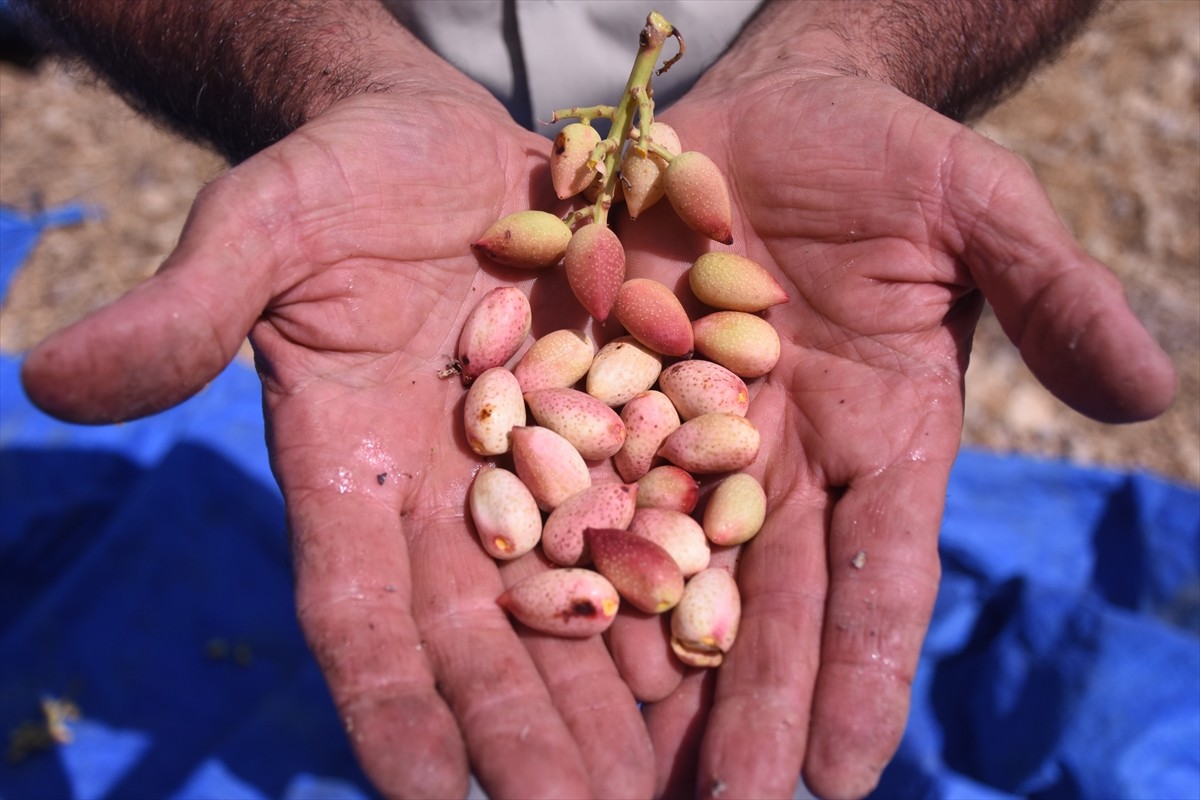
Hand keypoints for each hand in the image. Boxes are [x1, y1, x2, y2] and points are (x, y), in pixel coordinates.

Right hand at [21, 89, 658, 798]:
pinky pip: (657, 509)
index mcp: (349, 473)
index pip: (361, 618)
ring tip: (671, 779)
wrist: (435, 146)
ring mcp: (541, 462)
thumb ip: (186, 310)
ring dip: (618, 696)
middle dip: (532, 736)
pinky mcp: (618, 412)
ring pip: (580, 598)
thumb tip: (45, 378)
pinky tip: (727, 652)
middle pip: (487, 638)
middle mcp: (448, 495)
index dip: (391, 712)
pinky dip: (687, 582)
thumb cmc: (331, 182)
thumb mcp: (260, 231)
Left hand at [609, 72, 1175, 797]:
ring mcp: (688, 428)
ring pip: (670, 566)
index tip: (843, 774)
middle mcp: (782, 458)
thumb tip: (1147, 391)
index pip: (880, 576)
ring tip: (628, 772)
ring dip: (652, 670)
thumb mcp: (974, 208)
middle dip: (750, 709)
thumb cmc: (882, 159)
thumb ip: (1050, 292)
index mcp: (884, 436)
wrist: (768, 115)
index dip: (864, 671)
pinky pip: (585, 478)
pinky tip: (542, 635)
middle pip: (768, 601)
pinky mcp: (606, 384)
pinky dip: (569, 554)